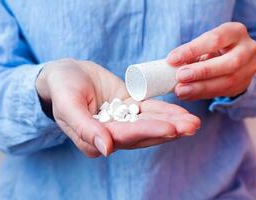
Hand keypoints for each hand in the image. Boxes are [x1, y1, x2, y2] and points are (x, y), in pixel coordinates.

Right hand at [36, 59, 199, 156]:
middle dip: (168, 130)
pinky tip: (182, 112)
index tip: (171, 129)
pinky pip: (149, 110)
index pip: (125, 136)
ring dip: (172, 122)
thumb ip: (84, 128)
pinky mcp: (128, 107)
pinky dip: (165, 110)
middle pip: (143, 134)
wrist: (66, 74)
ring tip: (194, 122)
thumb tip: (105, 150)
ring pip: (150, 123)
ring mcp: (121, 121)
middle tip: (192, 126)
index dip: (148, 131)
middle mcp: (111, 134)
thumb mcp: (68, 105)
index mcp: (95, 139)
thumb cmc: (62, 88)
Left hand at [166, 22, 255, 99]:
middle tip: (180, 76)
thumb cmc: (212, 48)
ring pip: (228, 81)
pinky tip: (188, 95)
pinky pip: (223, 92)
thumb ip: (190, 52)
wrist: (233, 58)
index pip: (214, 39)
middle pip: (228, 62)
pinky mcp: (244, 85)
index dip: (192, 50)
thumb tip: (171, 63)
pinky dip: (202, 94)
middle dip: (201, 71)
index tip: (172, 59)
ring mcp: (249, 69)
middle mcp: (248, 49)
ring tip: (181, 90)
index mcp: (236, 31)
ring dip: (200, 87)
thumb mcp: (204, 44)